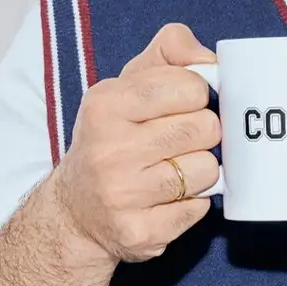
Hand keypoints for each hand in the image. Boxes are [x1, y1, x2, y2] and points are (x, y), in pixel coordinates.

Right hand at [47, 22, 220, 263]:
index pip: (189, 86)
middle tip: (180, 142)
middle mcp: (110, 149)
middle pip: (205, 128)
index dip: (197, 95)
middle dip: (203, 134)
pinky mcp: (140, 232)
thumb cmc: (113, 138)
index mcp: (106, 105)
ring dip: (201, 171)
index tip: (183, 105)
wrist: (76, 212)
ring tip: (173, 171)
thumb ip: (169, 53)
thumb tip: (210, 58)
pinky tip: (167, 199)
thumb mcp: (127, 85)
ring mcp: (123, 195)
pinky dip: (193, 203)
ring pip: (208, 170)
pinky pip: (200, 209)